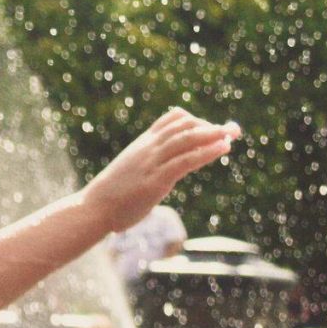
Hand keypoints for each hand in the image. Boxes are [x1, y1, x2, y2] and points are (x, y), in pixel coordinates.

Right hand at [82, 109, 241, 233]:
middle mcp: (148, 148)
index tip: (212, 129)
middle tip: (233, 130)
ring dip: (214, 134)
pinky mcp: (156, 180)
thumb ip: (147, 165)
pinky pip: (186, 160)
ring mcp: (152, 162)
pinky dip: (208, 151)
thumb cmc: (111, 195)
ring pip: (188, 139)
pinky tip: (223, 149)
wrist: (93, 208)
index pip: (173, 118)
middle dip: (211, 126)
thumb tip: (161, 172)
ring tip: (232, 135)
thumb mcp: (130, 171)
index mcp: (143, 144)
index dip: (196, 120)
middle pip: (185, 125)